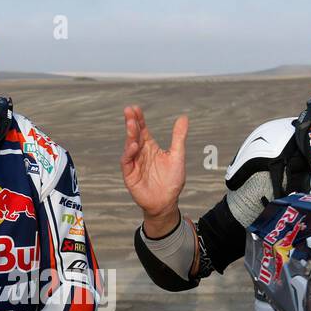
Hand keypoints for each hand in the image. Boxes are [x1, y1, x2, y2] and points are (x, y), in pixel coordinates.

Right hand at [122, 105, 187, 238]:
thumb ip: (178, 137)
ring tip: (132, 124)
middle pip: (134, 135)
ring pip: (129, 146)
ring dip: (130, 135)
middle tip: (129, 110)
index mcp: (151, 147)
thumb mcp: (177, 155)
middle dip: (131, 123)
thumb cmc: (172, 181)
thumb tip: (184, 117)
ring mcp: (134, 163)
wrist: (166, 202)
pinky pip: (127, 162)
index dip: (139, 119)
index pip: (143, 130)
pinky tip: (134, 145)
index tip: (136, 108)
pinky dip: (129, 153)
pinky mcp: (130, 174)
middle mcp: (141, 153)